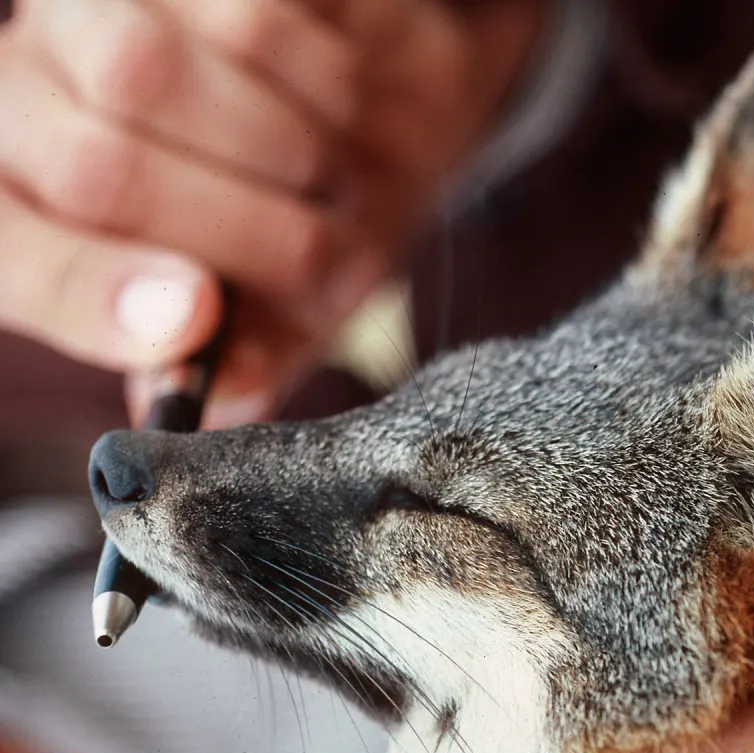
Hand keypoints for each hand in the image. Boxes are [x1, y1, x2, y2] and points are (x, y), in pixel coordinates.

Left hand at [0, 0, 541, 426]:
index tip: (190, 325)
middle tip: (319, 256)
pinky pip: (247, 19)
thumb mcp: (282, 306)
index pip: (10, 254)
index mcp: (32, 209)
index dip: (85, 294)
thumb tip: (209, 390)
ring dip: (288, 151)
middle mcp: (25, 97)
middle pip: (91, 168)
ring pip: (150, 78)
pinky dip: (321, 79)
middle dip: (239, 235)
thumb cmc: (312, 212)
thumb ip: (244, 355)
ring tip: (328, 174)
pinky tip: (335, 97)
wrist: (391, 98)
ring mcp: (90, 10)